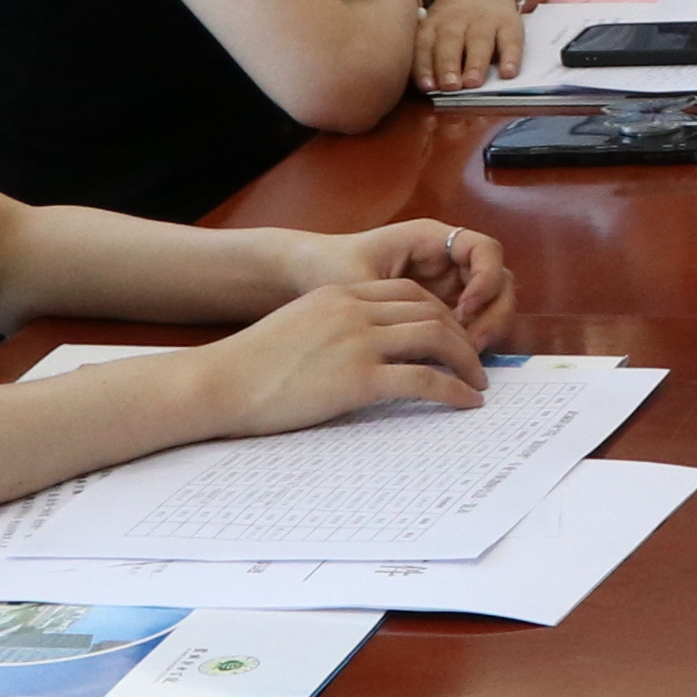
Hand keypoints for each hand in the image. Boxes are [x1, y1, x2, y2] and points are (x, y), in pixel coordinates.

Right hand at [192, 276, 489, 436]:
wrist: (218, 384)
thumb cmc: (250, 366)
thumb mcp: (298, 328)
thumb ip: (335, 328)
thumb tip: (365, 351)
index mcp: (339, 295)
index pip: (408, 293)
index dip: (440, 314)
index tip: (453, 336)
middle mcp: (354, 310)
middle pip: (430, 311)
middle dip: (462, 335)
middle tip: (476, 361)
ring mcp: (358, 342)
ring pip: (437, 339)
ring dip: (467, 361)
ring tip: (478, 383)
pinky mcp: (358, 378)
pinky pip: (425, 380)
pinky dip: (454, 391)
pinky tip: (466, 403)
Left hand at [295, 216, 518, 343]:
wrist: (304, 275)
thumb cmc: (328, 267)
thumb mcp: (359, 280)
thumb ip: (394, 305)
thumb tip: (430, 337)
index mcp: (432, 239)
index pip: (486, 250)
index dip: (486, 278)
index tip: (464, 308)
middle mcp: (447, 260)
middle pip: (499, 281)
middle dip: (493, 314)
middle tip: (473, 346)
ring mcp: (448, 284)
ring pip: (491, 306)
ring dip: (485, 332)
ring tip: (463, 359)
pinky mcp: (441, 309)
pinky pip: (470, 325)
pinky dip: (467, 343)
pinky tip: (448, 363)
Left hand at [410, 0, 530, 93]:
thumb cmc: (455, 17)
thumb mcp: (435, 26)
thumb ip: (429, 52)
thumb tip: (430, 86)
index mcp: (434, 22)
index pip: (425, 45)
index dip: (425, 66)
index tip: (428, 87)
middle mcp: (457, 20)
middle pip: (451, 42)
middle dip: (449, 64)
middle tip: (450, 86)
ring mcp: (484, 20)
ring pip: (479, 42)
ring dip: (475, 63)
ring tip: (473, 83)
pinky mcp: (509, 22)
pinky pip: (511, 41)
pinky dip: (511, 57)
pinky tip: (508, 73)